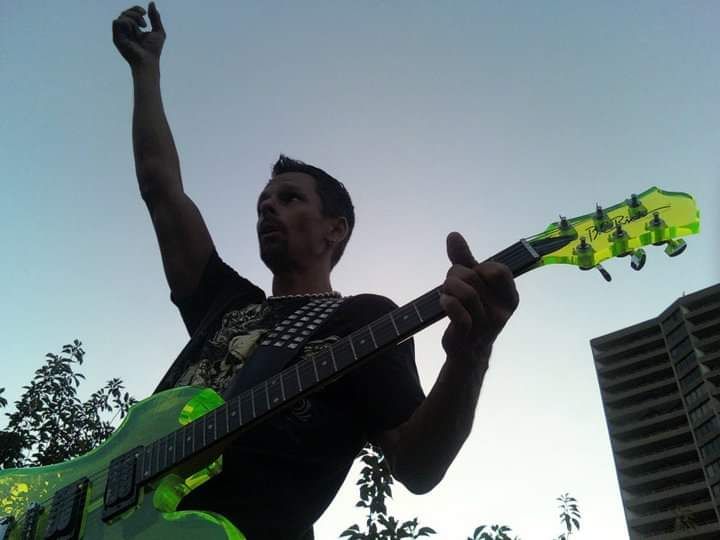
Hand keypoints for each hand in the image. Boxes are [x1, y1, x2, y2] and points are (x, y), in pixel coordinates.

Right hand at [112, 3, 165, 67]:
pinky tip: (133, 28)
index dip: (136, 9)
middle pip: (125, 13)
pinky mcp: (116, 38)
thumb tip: (151, 2)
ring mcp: (121, 35)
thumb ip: (155, 17)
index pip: (131, 13)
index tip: (144, 13)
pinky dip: (126, 22)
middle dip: (135, 13)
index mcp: (134, 30)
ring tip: (140, 26)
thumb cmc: (154, 50)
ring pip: (121, 16)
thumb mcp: (158, 31)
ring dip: (132, 17)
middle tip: (144, 23)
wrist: (149, 61)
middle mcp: (126, 31)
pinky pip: (117, 22)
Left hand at [439, 232, 518, 368]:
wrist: (468, 351)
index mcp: (510, 297)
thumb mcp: (473, 283)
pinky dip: (447, 302)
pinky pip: (457, 311)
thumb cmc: (473, 311)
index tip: (473, 277)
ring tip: (446, 293)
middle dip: (455, 275)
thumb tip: (453, 234)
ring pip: (464, 291)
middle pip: (472, 276)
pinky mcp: (468, 335)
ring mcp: (486, 325)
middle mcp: (502, 311)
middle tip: (451, 285)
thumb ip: (465, 258)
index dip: (479, 268)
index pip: (498, 269)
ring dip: (448, 287)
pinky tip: (444, 302)